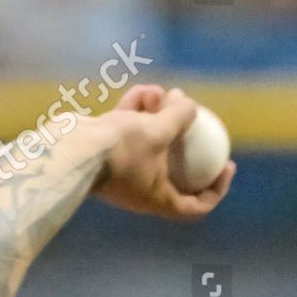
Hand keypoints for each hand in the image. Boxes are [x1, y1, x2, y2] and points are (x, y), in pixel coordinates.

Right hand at [92, 85, 235, 219]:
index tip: (227, 165)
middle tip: (199, 120)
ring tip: (164, 93)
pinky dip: (137, 114)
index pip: (197, 205)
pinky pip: (128, 133)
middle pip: (175, 171)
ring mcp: (123, 171)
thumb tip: (192, 106)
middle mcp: (143, 190)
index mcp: (159, 200)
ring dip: (159, 118)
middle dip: (187, 144)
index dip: (217, 189)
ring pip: (150, 145)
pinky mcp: (106, 152)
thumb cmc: (119, 150)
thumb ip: (179, 118)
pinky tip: (144, 91)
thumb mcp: (158, 131)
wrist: (69, 150)